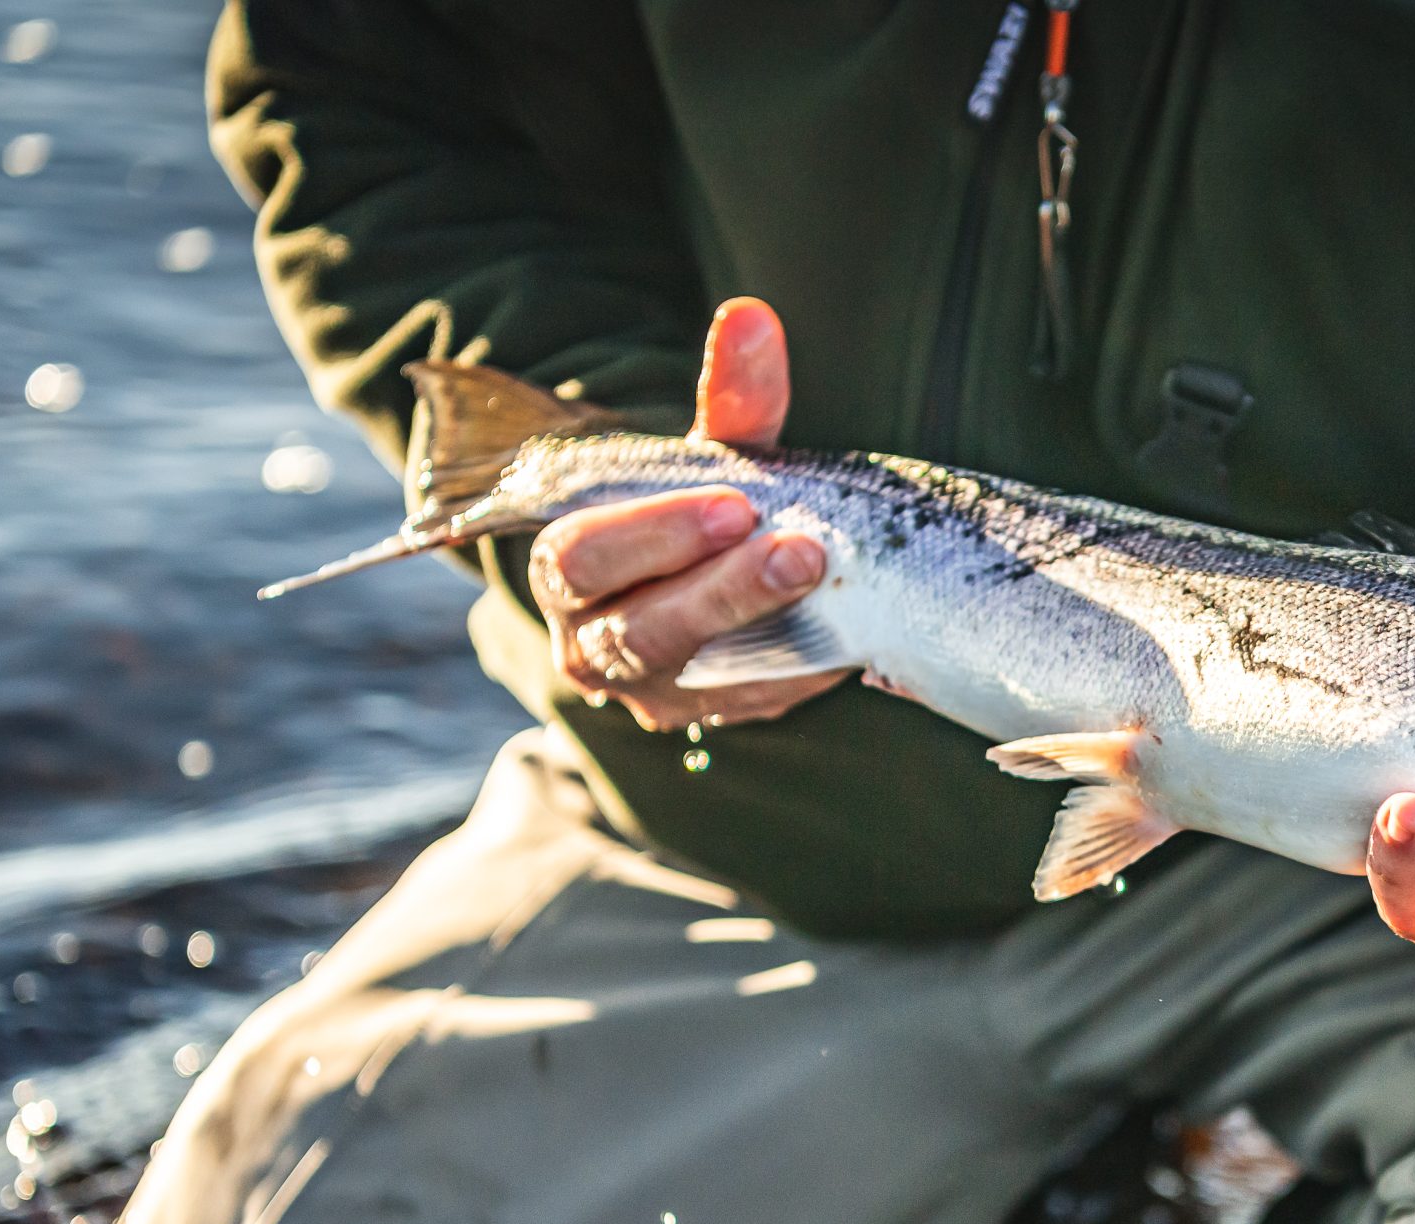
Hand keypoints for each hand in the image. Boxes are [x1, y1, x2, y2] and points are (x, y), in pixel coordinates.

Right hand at [531, 297, 844, 732]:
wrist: (704, 579)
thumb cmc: (696, 506)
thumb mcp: (707, 456)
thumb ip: (730, 399)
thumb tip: (751, 317)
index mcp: (567, 572)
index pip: (583, 560)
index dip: (656, 534)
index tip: (736, 503)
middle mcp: (591, 645)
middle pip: (638, 629)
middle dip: (721, 590)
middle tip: (798, 550)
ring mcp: (652, 692)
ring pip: (697, 673)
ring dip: (765, 626)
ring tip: (824, 581)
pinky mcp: (712, 715)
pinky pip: (756, 698)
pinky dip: (801, 664)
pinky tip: (847, 629)